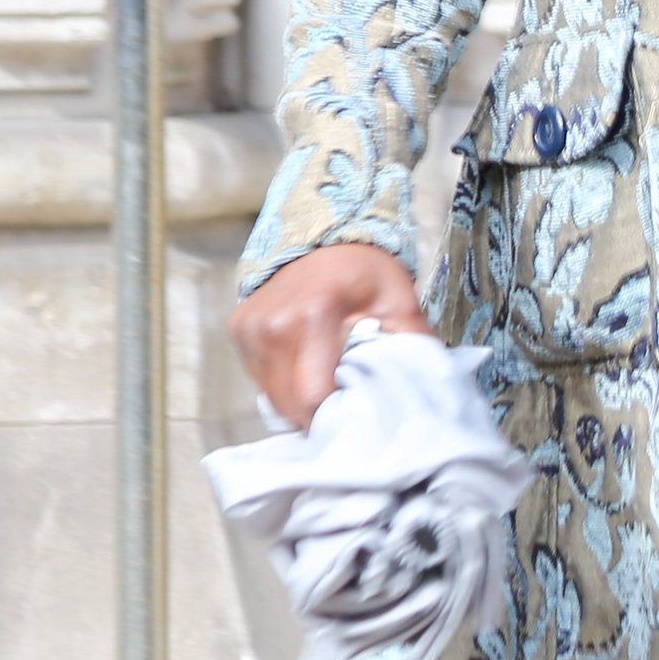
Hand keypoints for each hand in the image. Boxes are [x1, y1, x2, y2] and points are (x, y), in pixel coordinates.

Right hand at [228, 240, 430, 425]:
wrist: (325, 238)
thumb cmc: (367, 273)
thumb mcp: (400, 302)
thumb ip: (411, 346)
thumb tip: (419, 394)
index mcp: (315, 314)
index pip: (313, 396)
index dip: (335, 418)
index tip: (355, 421)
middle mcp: (274, 323)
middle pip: (288, 403)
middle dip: (316, 417)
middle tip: (343, 411)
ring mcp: (250, 326)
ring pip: (271, 395)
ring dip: (297, 402)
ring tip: (325, 388)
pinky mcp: (239, 327)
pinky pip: (259, 377)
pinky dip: (282, 383)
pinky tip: (305, 369)